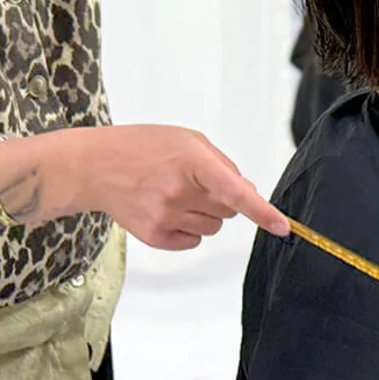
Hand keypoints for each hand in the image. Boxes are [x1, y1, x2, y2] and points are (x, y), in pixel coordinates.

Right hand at [83, 125, 288, 250]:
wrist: (96, 167)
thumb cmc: (142, 147)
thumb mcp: (187, 139)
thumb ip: (221, 164)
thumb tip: (247, 192)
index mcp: (191, 161)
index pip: (235, 192)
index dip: (262, 211)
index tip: (282, 226)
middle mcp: (179, 191)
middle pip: (229, 211)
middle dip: (223, 199)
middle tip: (197, 183)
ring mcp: (165, 216)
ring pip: (214, 227)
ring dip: (206, 214)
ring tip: (178, 194)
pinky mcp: (154, 236)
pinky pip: (193, 241)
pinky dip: (189, 229)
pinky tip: (168, 210)